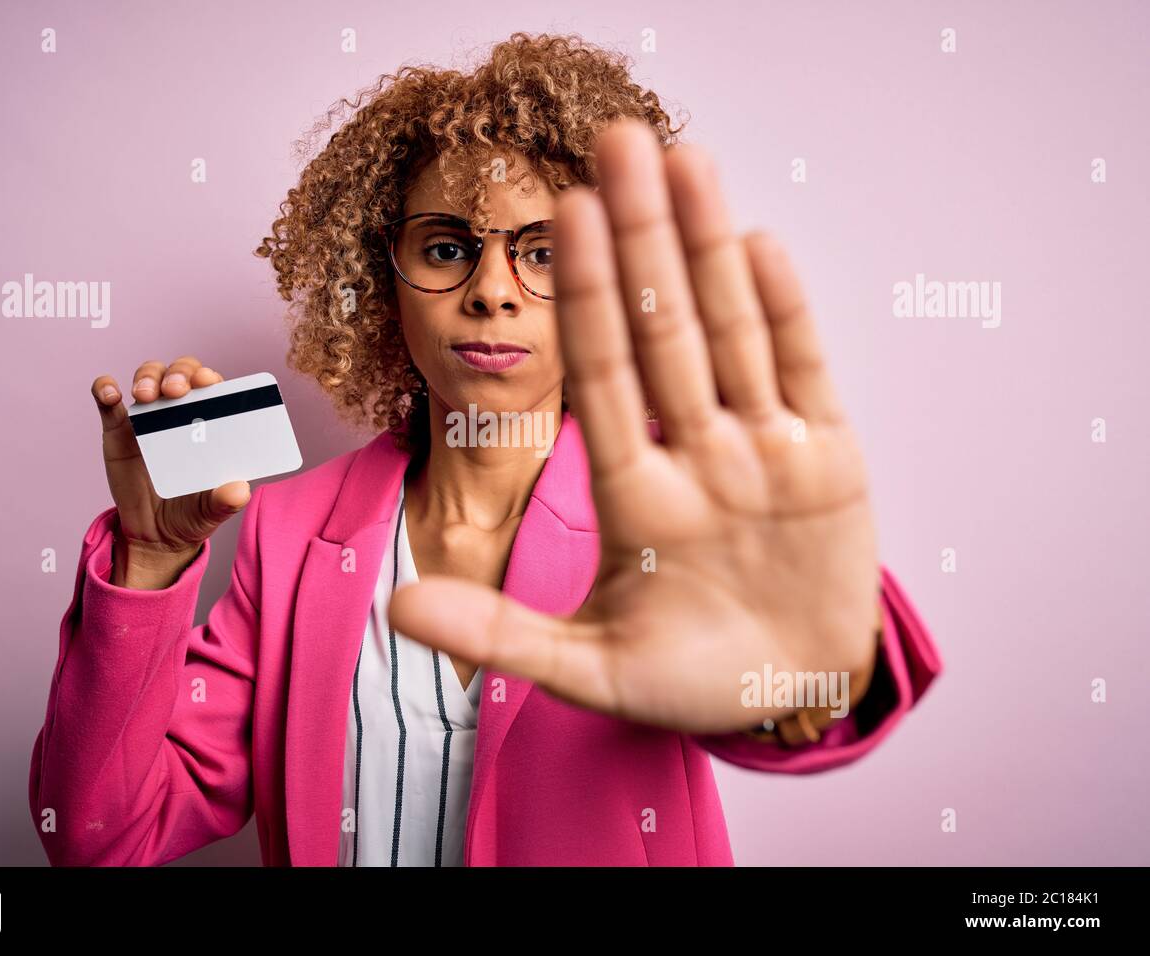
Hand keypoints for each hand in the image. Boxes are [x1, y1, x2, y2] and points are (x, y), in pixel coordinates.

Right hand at [92, 356, 250, 582]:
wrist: (155, 535)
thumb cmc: (192, 513)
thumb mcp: (212, 510)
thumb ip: (226, 501)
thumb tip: (240, 490)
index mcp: (209, 423)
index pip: (213, 388)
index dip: (210, 378)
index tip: (207, 382)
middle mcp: (181, 412)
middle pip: (181, 373)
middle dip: (179, 373)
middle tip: (175, 390)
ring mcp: (149, 418)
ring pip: (148, 377)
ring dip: (148, 377)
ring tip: (146, 395)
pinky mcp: (118, 429)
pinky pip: (107, 400)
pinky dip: (105, 388)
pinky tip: (110, 394)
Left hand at [388, 118, 878, 735]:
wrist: (790, 700)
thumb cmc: (691, 684)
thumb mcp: (592, 672)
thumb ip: (500, 636)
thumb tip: (398, 608)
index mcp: (633, 491)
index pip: (602, 373)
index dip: (584, 294)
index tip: (561, 213)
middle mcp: (693, 452)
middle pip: (663, 328)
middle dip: (640, 238)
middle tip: (619, 141)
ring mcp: (760, 448)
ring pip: (731, 329)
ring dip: (709, 247)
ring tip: (686, 162)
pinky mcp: (828, 458)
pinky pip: (802, 371)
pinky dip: (784, 312)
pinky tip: (756, 244)